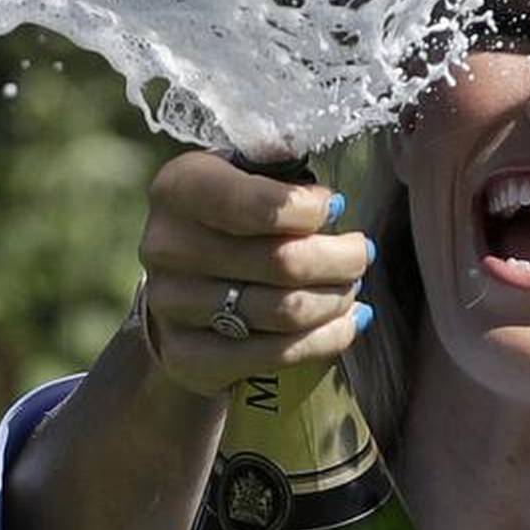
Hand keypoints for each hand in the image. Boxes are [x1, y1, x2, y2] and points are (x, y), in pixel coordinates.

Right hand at [134, 150, 374, 398]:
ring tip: (351, 287)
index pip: (252, 204)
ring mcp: (171, 305)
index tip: (337, 206)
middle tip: (362, 253)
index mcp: (180, 188)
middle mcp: (166, 246)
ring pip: (285, 311)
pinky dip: (326, 339)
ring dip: (336, 299)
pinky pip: (275, 354)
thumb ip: (284, 175)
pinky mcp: (184, 354)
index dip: (307, 210)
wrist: (185, 283)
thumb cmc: (233, 219)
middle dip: (340, 259)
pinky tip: (345, 322)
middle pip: (281, 262)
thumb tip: (330, 204)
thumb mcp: (248, 177)